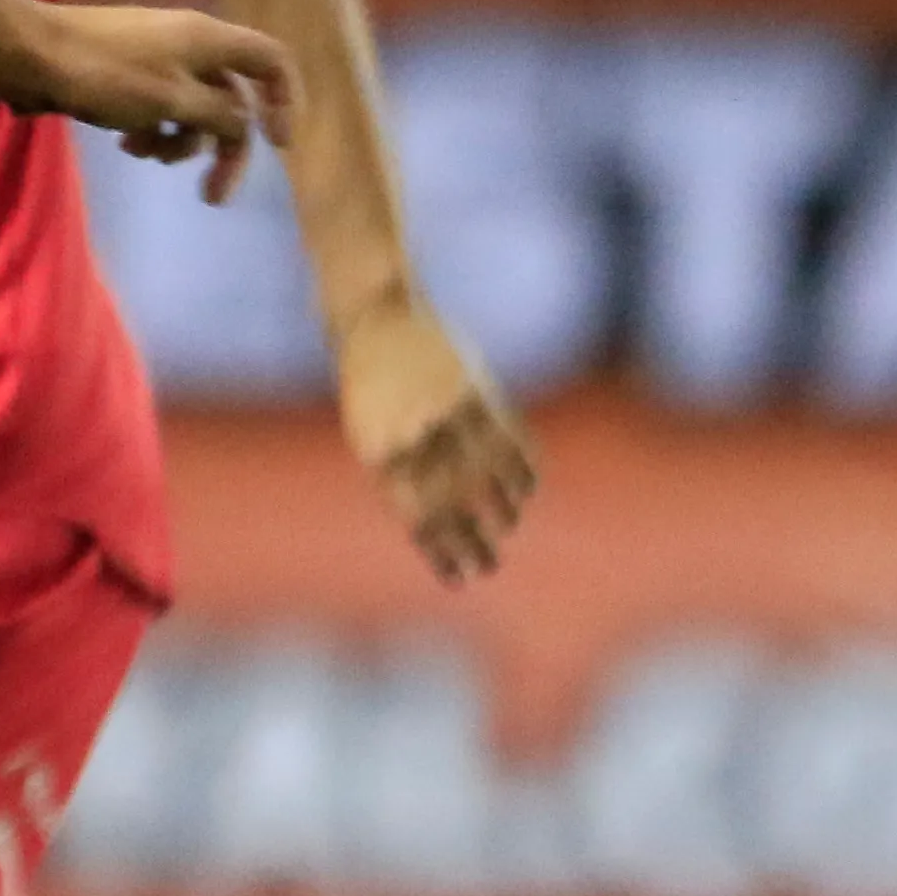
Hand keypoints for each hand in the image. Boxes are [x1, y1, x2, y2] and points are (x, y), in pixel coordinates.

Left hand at [5, 4, 294, 200]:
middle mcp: (190, 45)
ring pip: (192, 110)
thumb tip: (244, 126)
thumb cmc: (103, 73)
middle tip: (212, 197)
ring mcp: (156, 59)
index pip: (272, 60)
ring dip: (179, 141)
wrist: (27, 52)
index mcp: (209, 39)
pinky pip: (158, 109)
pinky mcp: (126, 76)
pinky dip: (151, 130)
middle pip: (232, 99)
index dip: (286, 100)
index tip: (279, 146)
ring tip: (144, 154)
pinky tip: (124, 145)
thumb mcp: (171, 100)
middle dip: (224, 147)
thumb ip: (219, 115)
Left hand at [334, 291, 534, 584]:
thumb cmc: (369, 383)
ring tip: (507, 528)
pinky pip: (507, 439)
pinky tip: (527, 491)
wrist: (373, 316)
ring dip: (501, 508)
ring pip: (485, 475)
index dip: (440, 551)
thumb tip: (430, 526)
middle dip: (474, 541)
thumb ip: (400, 474)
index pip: (416, 517)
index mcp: (379, 454)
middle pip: (453, 504)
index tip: (459, 579)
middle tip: (492, 567)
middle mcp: (414, 437)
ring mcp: (446, 412)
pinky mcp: (473, 389)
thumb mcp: (371, 430)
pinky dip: (520, 468)